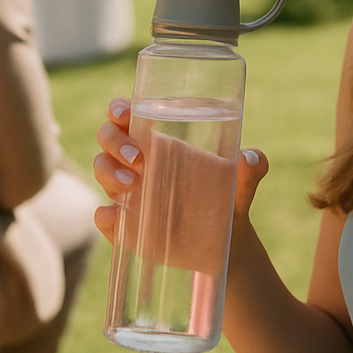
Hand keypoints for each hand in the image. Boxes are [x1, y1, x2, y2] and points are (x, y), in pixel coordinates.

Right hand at [93, 98, 267, 269]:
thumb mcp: (241, 183)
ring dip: (110, 174)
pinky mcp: (127, 225)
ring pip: (101, 171)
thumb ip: (251, 169)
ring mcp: (128, 193)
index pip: (127, 116)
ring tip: (134, 185)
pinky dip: (105, 216)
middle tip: (139, 159)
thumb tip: (250, 158)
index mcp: (159, 141)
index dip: (118, 109)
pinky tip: (117, 216)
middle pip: (107, 139)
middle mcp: (136, 162)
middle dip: (115, 143)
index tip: (124, 112)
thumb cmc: (227, 199)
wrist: (226, 243)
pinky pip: (104, 217)